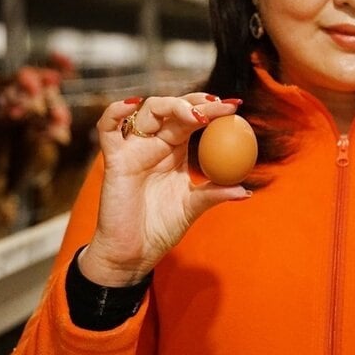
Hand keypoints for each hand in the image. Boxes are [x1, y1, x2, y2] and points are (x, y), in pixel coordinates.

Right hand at [78, 94, 246, 285]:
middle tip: (220, 106)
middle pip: (173, 108)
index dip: (212, 109)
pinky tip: (131, 104)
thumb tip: (246, 190)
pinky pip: (108, 129)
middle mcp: (154, 143)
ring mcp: (133, 148)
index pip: (193, 118)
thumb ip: (215, 193)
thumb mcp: (193, 207)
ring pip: (146, 112)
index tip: (235, 107)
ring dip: (171, 106)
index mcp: (175, 149)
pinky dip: (114, 112)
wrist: (134, 252)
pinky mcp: (114, 159)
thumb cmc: (160, 228)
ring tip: (196, 115)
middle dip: (197, 102)